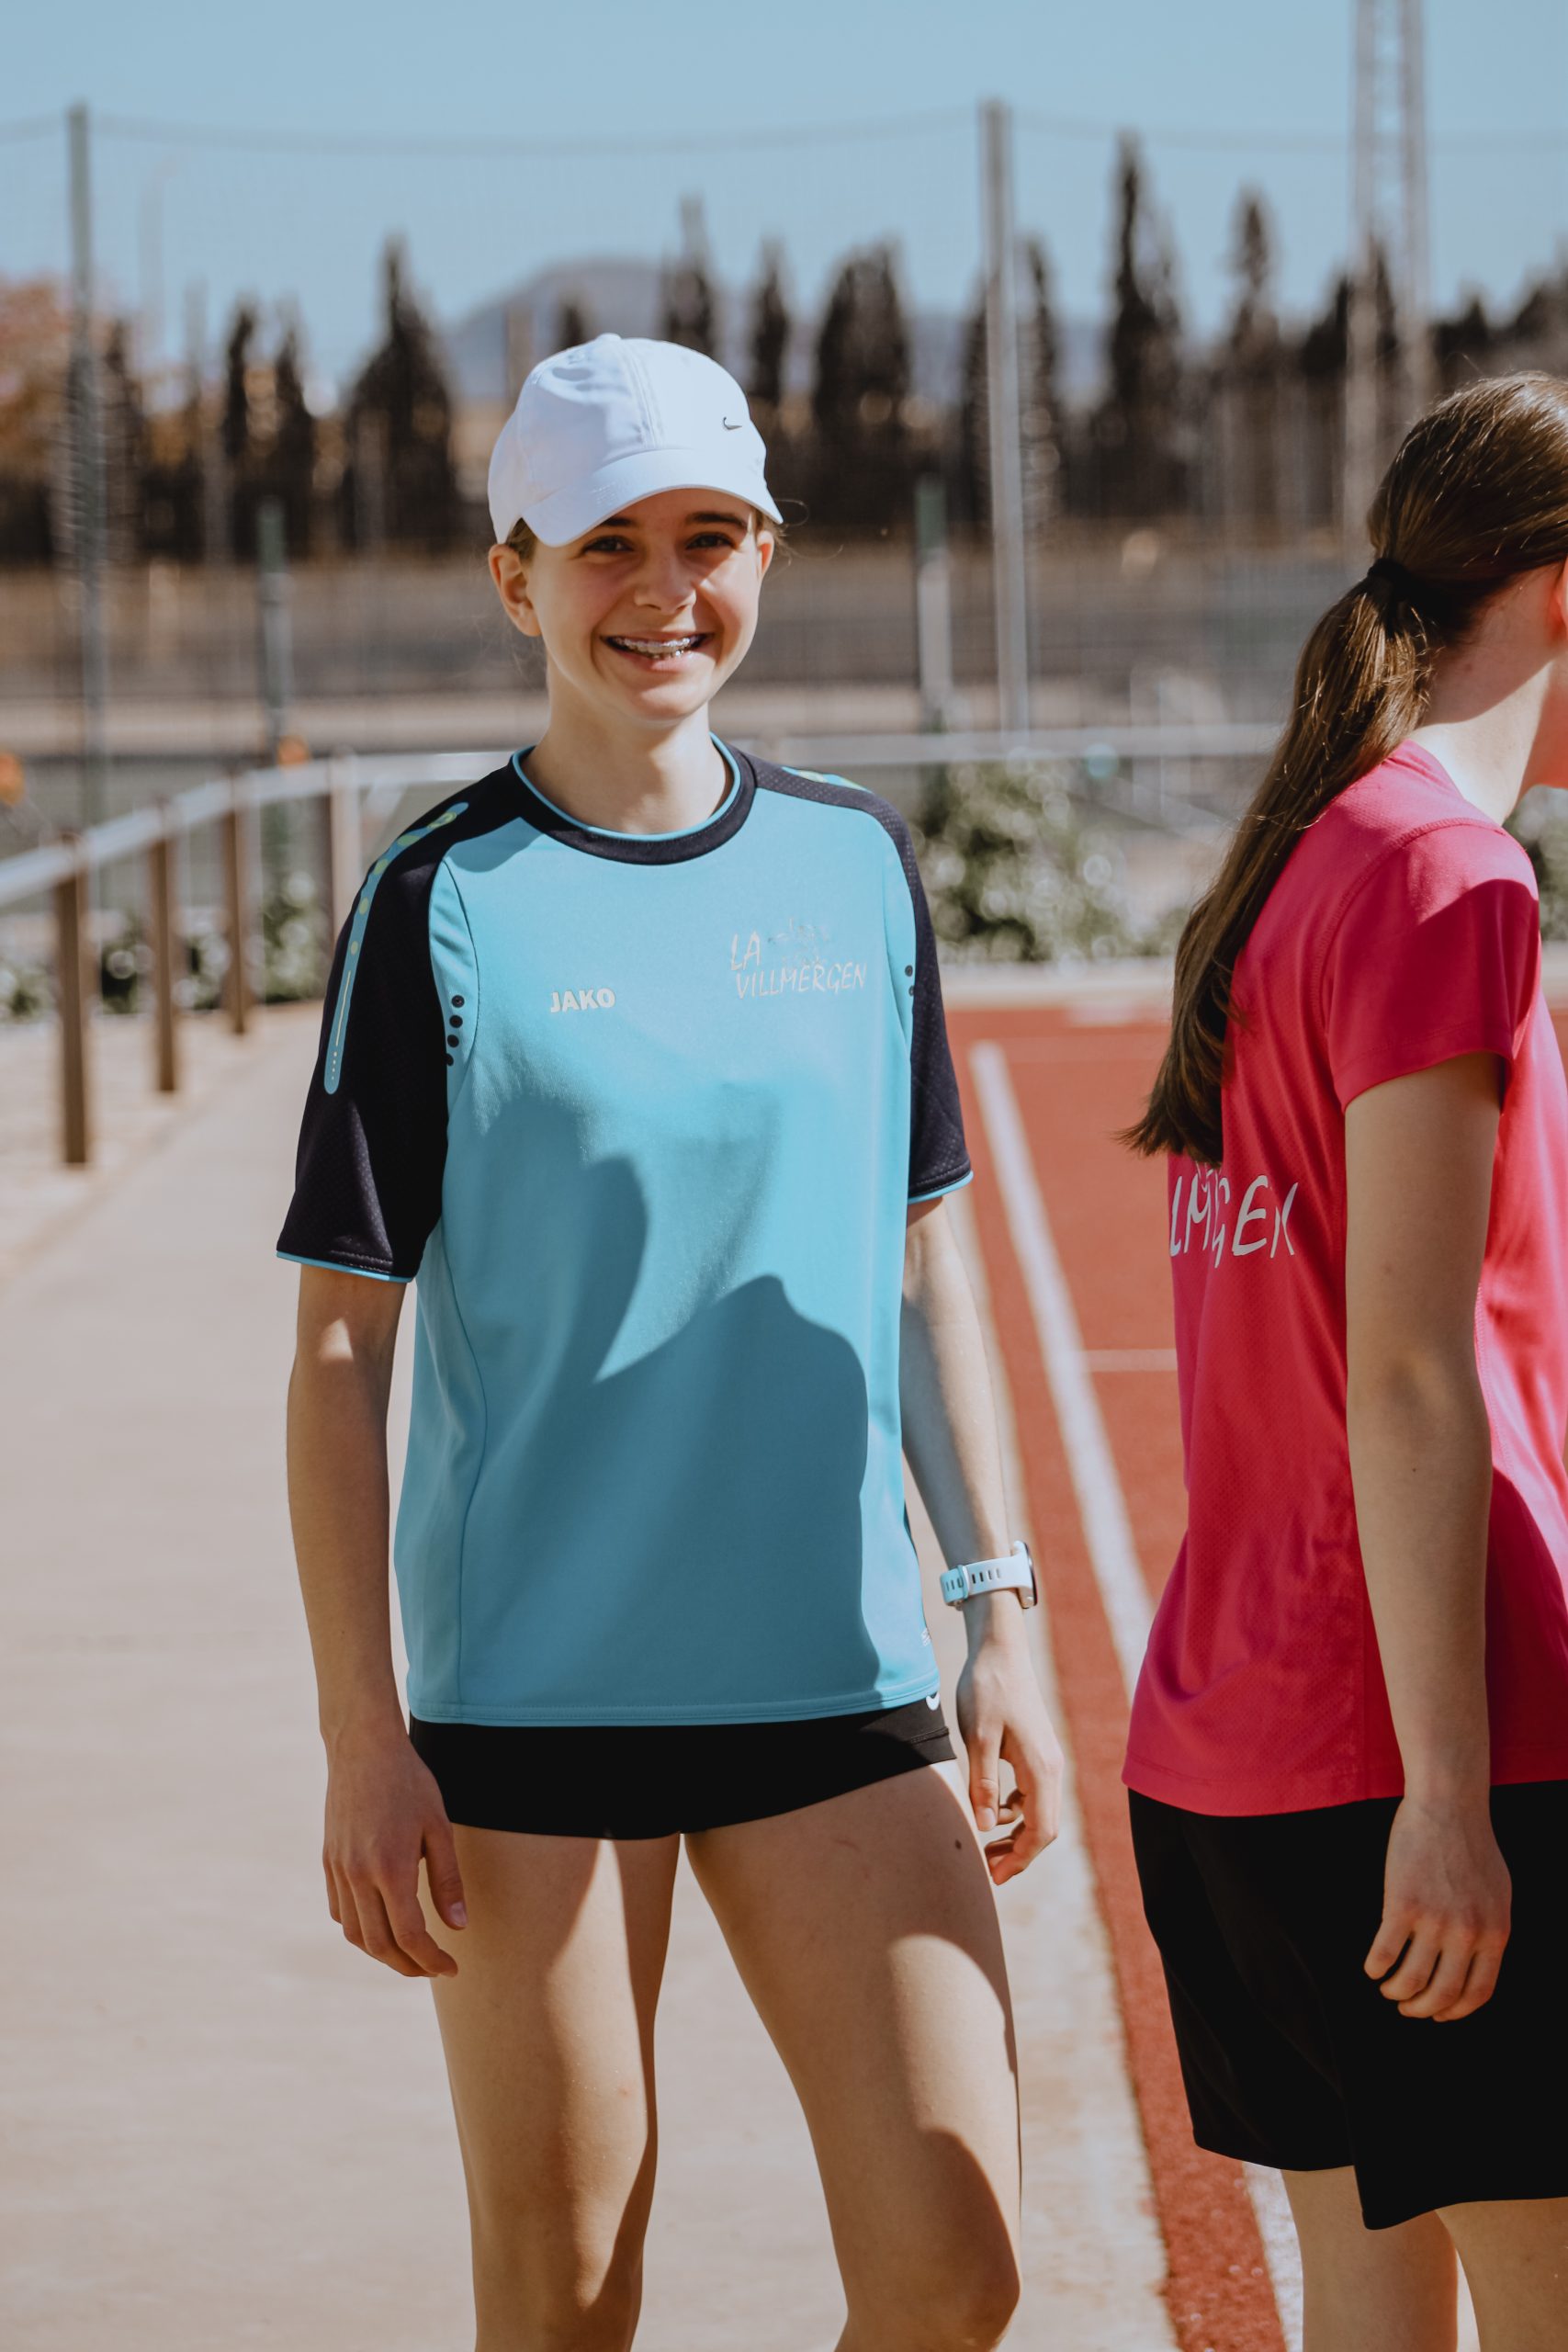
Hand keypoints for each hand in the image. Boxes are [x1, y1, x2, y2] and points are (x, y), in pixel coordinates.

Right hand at [323, 1724, 467, 1978]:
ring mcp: (339, 1870)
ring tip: (410, 1954)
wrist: (363, 1749)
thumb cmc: (409, 1783)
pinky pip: (340, 1912)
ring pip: (355, 1934)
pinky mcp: (329, 1862)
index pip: (410, 1936)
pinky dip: (360, 1930)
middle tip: (433, 1968)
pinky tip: (381, 1925)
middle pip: (380, 1944)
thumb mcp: (439, 1827)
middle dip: (408, 1966)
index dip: (431, 1960)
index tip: (451, 1967)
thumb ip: (447, 1880)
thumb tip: (458, 1926)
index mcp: (391, 1868)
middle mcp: (359, 1875)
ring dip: (383, 1953)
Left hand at [955, 1611, 1063, 1884]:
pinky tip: (992, 1811)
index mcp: (1040, 1769)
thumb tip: (985, 1827)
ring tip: (986, 1847)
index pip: (1041, 1831)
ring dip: (1016, 1833)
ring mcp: (1046, 1759)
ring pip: (1038, 1812)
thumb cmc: (986, 1689)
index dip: (1020, 1859)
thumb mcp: (977, 1737)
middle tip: (988, 1871)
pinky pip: (1032, 1795)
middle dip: (1019, 1853)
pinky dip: (1015, 1812)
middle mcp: (1051, 1768)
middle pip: (1044, 1827)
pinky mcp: (1036, 1752)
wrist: (1000, 1649)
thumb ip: (982, 1783)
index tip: (994, 1877)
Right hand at [1363, 1793, 1510, 2020]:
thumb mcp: (1498, 1895)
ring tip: (1387, 1988)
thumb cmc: (1472, 1845)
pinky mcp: (1402, 1904)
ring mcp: (1434, 1921)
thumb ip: (1488, 1930)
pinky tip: (1371, 1967)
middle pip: (1442, 1995)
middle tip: (1406, 2007)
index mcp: (1495, 1934)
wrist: (1448, 1807)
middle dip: (1420, 2010)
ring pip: (1410, 1980)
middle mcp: (1467, 1934)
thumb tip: (1474, 1962)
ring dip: (1395, 1992)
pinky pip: (1384, 1953)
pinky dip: (1375, 1968)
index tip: (1438, 2014)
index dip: (1455, 2011)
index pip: (1477, 1993)